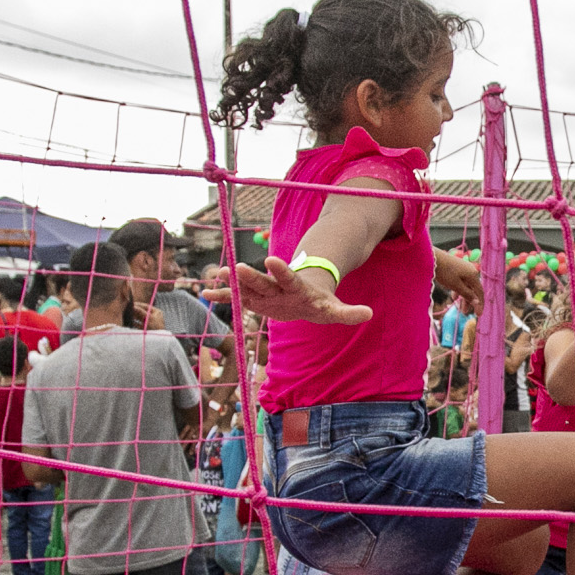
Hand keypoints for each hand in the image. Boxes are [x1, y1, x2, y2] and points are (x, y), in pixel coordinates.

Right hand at [206, 257, 373, 327]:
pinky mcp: (255, 300)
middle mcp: (277, 287)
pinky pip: (236, 297)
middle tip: (236, 267)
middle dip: (251, 276)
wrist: (305, 296)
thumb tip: (368, 314)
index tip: (270, 260)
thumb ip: (348, 312)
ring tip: (217, 274)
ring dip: (233, 282)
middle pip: (264, 281)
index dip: (282, 271)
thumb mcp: (334, 309)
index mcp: (297, 288)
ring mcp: (264, 292)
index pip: (290, 279)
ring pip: (247, 286)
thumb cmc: (319, 302)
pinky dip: (223, 295)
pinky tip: (205, 293)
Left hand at [434, 247, 482, 314]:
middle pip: (473, 290)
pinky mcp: (458, 269)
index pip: (479, 292)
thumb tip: (477, 302)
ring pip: (467, 287)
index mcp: (473, 275)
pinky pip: (462, 282)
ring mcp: (464, 270)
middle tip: (465, 313)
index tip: (478, 315)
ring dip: (464, 298)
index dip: (479, 304)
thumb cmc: (444, 272)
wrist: (432, 257)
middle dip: (470, 302)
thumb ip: (467, 294)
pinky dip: (459, 291)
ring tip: (460, 308)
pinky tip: (454, 297)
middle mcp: (471, 271)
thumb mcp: (456, 285)